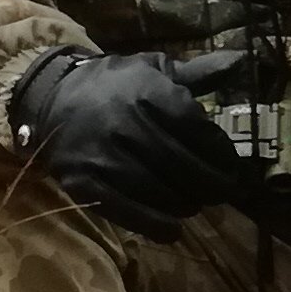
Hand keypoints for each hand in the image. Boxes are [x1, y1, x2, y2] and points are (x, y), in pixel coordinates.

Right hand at [7, 49, 241, 237]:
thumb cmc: (114, 86)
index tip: (234, 167)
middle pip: (183, 165)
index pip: (196, 130)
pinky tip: (172, 229)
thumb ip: (197, 73)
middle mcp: (126, 124)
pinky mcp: (84, 182)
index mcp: (147, 92)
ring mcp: (103, 156)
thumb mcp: (154, 70)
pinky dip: (155, 225)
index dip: (221, 154)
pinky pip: (127, 211)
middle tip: (224, 192)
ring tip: (196, 204)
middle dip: (212, 184)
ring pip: (159, 191)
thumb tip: (239, 62)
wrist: (51, 98)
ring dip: (186, 204)